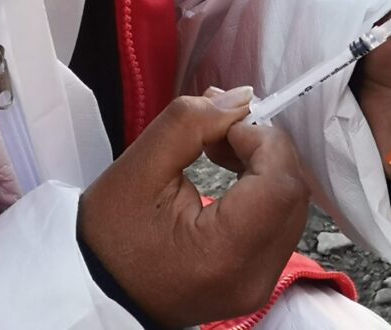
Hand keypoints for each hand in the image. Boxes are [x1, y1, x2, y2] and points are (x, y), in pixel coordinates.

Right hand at [78, 88, 308, 327]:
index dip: (264, 142)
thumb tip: (242, 98)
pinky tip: (234, 172)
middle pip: (292, 195)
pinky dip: (265, 189)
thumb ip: (191, 122)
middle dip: (266, 149)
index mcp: (223, 254)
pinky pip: (281, 223)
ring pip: (292, 206)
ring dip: (267, 166)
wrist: (98, 292)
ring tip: (223, 148)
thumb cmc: (109, 234)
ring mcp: (260, 284)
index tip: (228, 125)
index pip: (280, 185)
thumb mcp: (137, 167)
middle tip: (225, 130)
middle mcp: (254, 277)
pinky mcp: (259, 282)